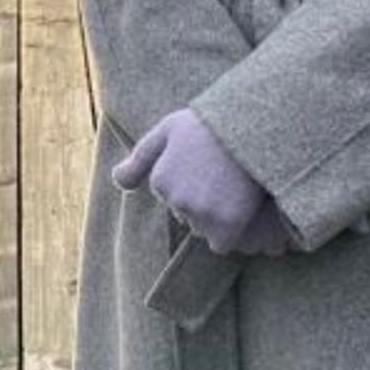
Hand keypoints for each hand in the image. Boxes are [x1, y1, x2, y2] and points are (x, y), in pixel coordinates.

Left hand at [112, 108, 285, 255]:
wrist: (252, 125)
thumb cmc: (210, 124)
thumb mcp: (168, 130)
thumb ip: (140, 158)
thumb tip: (116, 180)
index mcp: (160, 178)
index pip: (170, 198)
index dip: (190, 184)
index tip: (205, 165)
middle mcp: (175, 199)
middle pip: (185, 216)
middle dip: (200, 203)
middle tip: (222, 178)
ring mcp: (201, 212)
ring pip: (202, 230)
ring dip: (215, 219)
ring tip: (234, 189)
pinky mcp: (226, 224)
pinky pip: (220, 244)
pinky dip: (230, 233)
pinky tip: (240, 210)